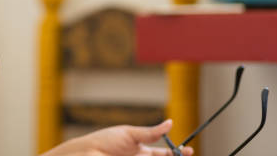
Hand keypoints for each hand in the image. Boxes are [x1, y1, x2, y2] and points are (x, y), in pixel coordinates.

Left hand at [41, 120, 193, 155]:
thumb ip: (150, 133)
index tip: (189, 151)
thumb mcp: (130, 135)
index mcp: (142, 149)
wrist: (87, 152)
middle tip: (184, 155)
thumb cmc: (105, 141)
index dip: (177, 153)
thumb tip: (170, 123)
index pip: (164, 153)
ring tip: (176, 155)